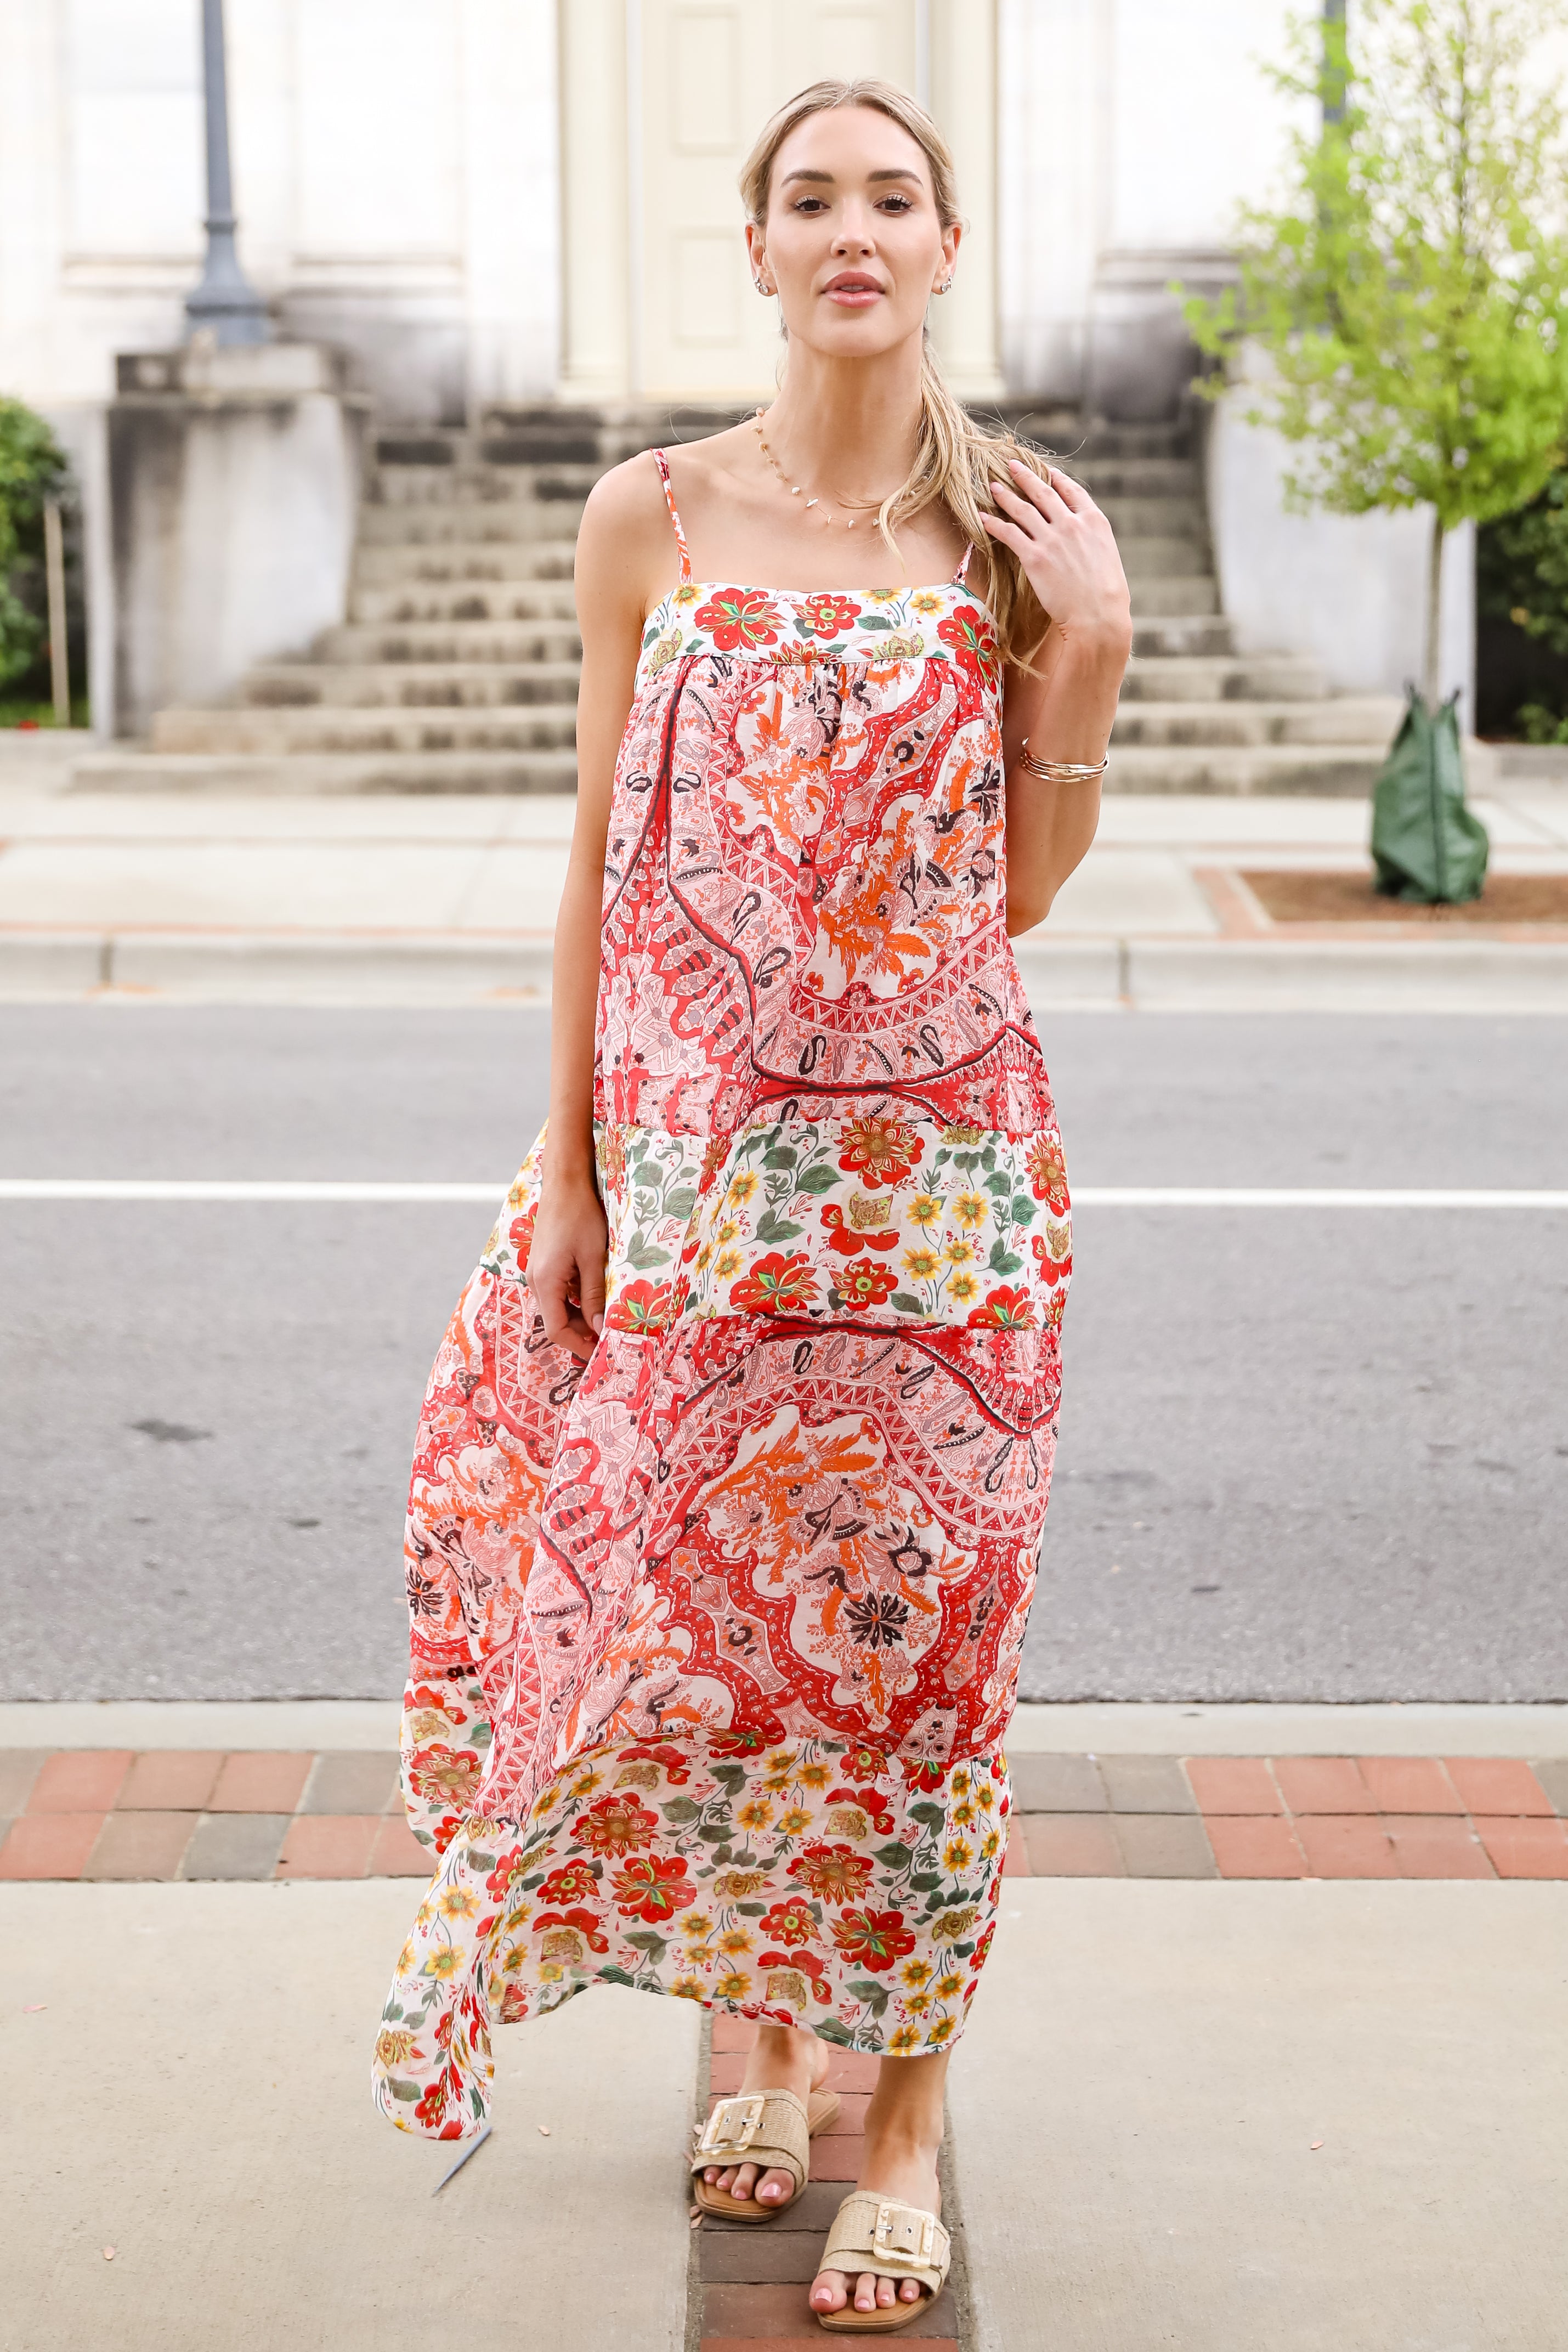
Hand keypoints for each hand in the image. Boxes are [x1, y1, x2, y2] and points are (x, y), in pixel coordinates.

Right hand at [526, 1169, 608, 1361]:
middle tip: (610, 1337)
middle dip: (581, 1333)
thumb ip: (595, 1295)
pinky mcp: (545, 1263)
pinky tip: (596, 1294)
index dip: (578, 1345)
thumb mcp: (593, 1257)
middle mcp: (536, 1280)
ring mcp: (538, 1271)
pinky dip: (575, 1300)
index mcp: (545, 1282)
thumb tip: (600, 1328)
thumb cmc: (580, 1215)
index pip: (556, 1330)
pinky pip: (558, 1291)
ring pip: (557, 1307)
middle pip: (556, 1320)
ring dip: (580, 1316)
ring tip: (607, 1317)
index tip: (601, 1351)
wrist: (565, 1183)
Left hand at [982, 458, 1130, 646]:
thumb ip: (1093, 541)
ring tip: (993, 486)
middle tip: (1011, 465)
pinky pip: (1009, 533)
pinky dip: (994, 523)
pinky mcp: (1035, 557)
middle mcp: (1072, 524)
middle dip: (1025, 476)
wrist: (1098, 616)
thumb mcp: (1108, 557)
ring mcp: (1052, 539)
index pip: (1072, 491)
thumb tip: (1085, 542)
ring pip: (1023, 509)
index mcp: (1094, 521)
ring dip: (1005, 495)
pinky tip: (983, 517)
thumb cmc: (1107, 596)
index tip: (1047, 472)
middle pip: (1043, 493)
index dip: (1057, 479)